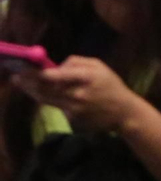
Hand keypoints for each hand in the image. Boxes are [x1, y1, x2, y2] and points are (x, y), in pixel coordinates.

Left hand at [14, 57, 141, 136]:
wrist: (123, 112)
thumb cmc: (112, 86)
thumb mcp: (100, 66)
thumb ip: (77, 62)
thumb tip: (57, 66)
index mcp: (87, 77)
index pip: (57, 76)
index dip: (39, 73)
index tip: (27, 69)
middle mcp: (78, 94)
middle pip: (46, 89)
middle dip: (29, 82)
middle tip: (17, 77)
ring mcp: (73, 108)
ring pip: (46, 98)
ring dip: (33, 91)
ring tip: (22, 83)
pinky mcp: (71, 117)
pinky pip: (54, 105)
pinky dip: (47, 98)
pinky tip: (44, 93)